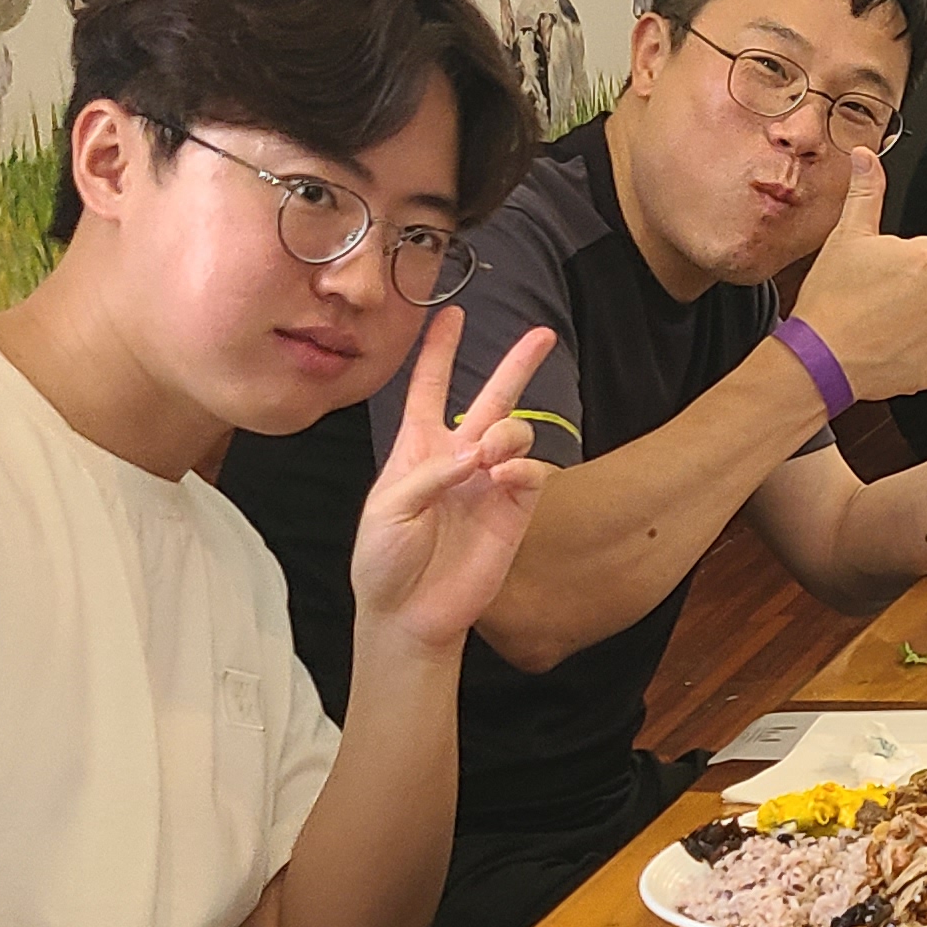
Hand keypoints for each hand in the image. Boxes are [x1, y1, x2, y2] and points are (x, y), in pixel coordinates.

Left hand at [349, 309, 555, 647]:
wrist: (410, 613)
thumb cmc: (383, 559)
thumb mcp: (387, 509)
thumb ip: (429, 473)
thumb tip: (476, 454)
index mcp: (417, 449)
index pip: (428, 388)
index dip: (438, 351)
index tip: (451, 313)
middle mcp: (458, 458)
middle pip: (490, 399)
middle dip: (516, 366)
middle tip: (543, 335)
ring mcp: (489, 483)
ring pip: (516, 433)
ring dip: (509, 432)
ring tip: (493, 456)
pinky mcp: (514, 511)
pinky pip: (532, 475)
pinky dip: (522, 470)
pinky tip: (504, 482)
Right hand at [787, 146, 926, 402]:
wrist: (820, 357)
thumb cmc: (830, 298)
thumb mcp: (846, 236)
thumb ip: (865, 193)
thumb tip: (866, 156)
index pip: (923, 254)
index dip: (896, 266)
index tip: (874, 278)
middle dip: (907, 295)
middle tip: (871, 304)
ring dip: (910, 326)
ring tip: (874, 329)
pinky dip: (911, 359)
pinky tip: (883, 352)